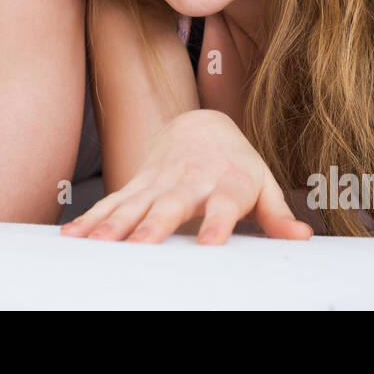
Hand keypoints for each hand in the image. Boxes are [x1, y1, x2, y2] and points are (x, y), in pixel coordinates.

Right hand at [61, 109, 312, 244]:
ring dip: (113, 224)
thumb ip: (278, 213)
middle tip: (140, 247)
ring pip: (134, 204)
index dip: (217, 224)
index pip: (223, 205)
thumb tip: (302, 236)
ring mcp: (158, 182)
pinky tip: (71, 237)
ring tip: (96, 244)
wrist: (199, 126)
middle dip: (154, 225)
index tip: (209, 245)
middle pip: (170, 205)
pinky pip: (111, 203)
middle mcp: (190, 181)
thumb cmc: (236, 164)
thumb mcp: (262, 183)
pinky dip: (90, 219)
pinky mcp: (136, 185)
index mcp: (226, 183)